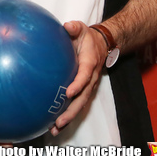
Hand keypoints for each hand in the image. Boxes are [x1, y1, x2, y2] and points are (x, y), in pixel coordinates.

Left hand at [50, 21, 107, 135]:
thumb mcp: (81, 28)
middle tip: (58, 121)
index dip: (78, 85)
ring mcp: (88, 86)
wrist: (101, 44)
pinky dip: (68, 115)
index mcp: (89, 63)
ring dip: (69, 118)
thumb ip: (74, 27)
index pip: (85, 76)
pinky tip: (55, 124)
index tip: (69, 93)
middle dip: (71, 111)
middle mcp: (90, 78)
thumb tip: (67, 26)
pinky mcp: (84, 90)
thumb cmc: (87, 37)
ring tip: (55, 129)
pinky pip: (77, 104)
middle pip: (83, 98)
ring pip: (80, 105)